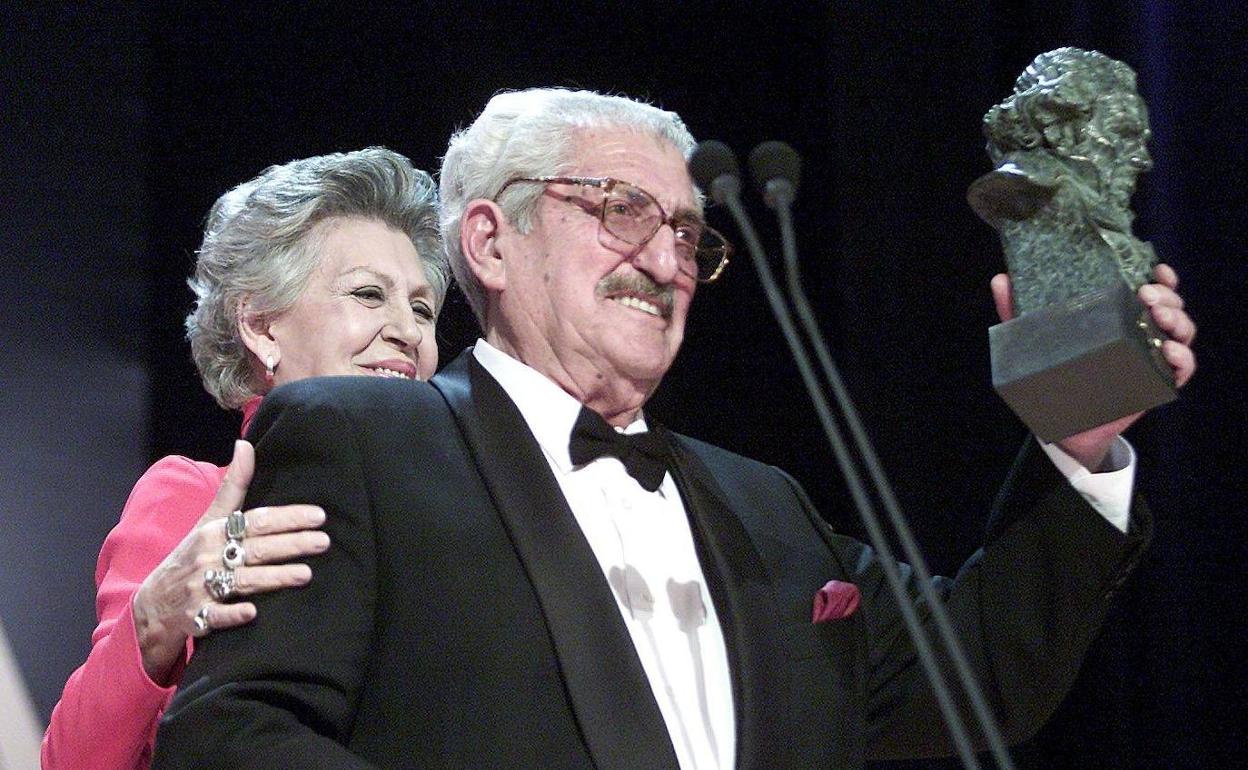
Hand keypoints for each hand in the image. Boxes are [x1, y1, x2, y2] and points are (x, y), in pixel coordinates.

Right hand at [132, 440, 328, 684]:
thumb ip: (233, 486)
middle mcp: (208, 557)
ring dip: (273, 577)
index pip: (257, 521)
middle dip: (291, 545)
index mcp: (213, 531)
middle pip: (256, 549)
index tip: (320, 516)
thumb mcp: (209, 520)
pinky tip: (253, 612)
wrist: (153, 604)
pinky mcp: (195, 617)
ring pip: (242, 580)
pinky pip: (215, 617)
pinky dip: (232, 613)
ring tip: (306, 574)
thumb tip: (246, 444)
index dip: (288, 518)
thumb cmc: (192, 555)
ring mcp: (200, 587)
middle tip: (324, 541)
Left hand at [990, 263, 1196, 469]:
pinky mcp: (1155, 385)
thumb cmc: (1051, 373)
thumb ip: (1016, 310)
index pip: (1150, 287)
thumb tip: (1000, 279)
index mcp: (1118, 315)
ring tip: (1158, 316)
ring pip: (1182, 331)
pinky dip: (1182, 357)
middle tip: (1147, 294)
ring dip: (1179, 320)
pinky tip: (1167, 350)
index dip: (1161, 276)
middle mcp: (1139, 332)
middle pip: (1171, 305)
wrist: (1059, 423)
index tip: (1156, 269)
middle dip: (1168, 295)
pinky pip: (1182, 370)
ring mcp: (1150, 358)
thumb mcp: (1032, 338)